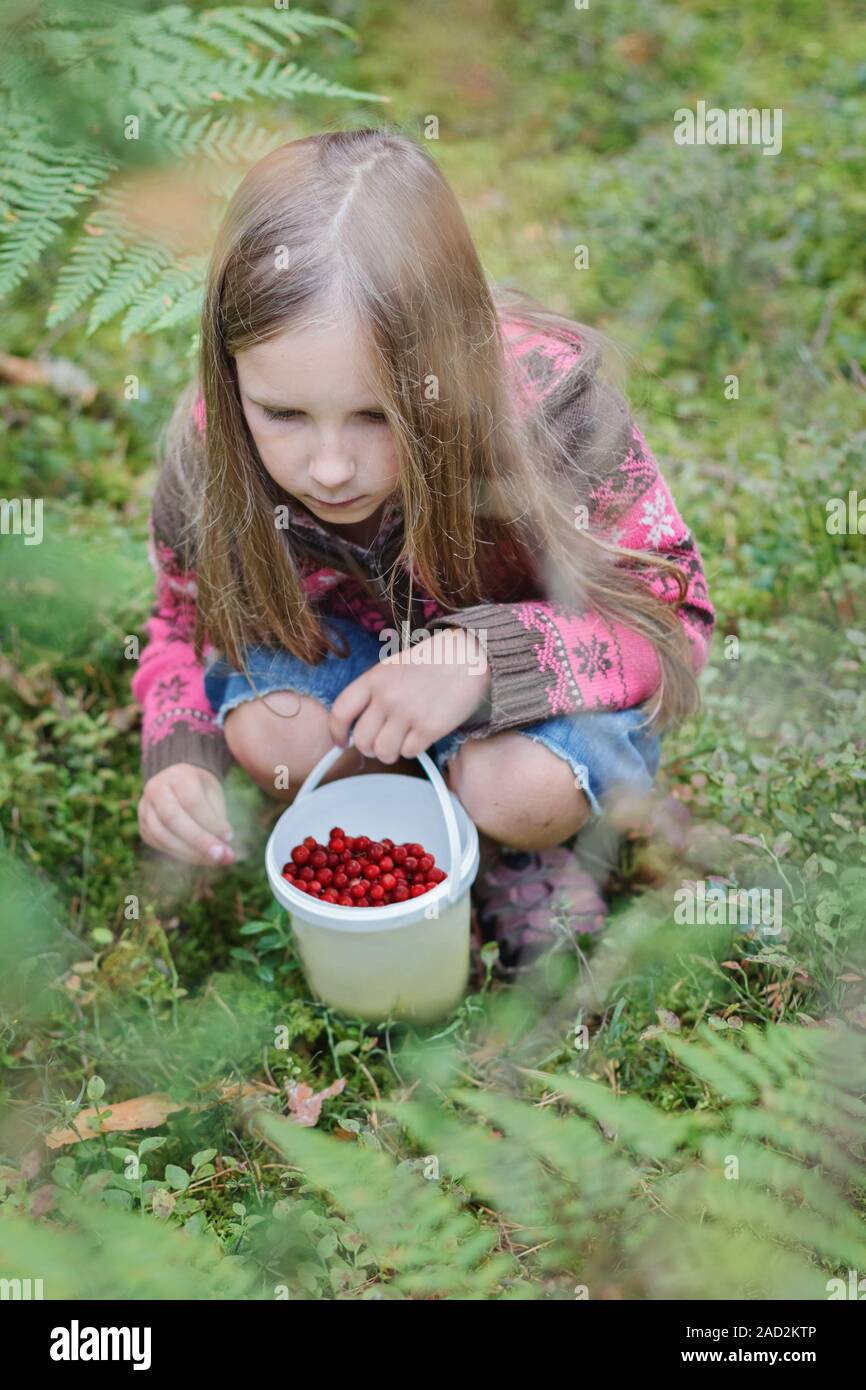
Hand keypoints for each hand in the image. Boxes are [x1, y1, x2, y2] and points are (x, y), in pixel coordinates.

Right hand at [138, 763, 235, 865]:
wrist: (179, 784)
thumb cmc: (202, 790)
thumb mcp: (213, 795)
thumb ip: (217, 820)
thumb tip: (225, 852)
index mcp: (178, 775)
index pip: (192, 801)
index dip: (211, 822)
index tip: (229, 837)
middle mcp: (156, 789)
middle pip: (172, 818)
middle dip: (198, 840)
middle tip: (220, 855)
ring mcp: (145, 808)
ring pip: (161, 834)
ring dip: (189, 852)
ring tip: (213, 860)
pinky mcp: (143, 826)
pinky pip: (158, 844)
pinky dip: (179, 854)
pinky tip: (198, 858)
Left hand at [328, 629, 490, 761]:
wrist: (468, 656)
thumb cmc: (431, 662)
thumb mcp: (393, 666)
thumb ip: (374, 691)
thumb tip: (360, 724)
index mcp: (374, 679)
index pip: (340, 712)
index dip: (336, 732)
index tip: (342, 742)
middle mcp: (387, 697)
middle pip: (362, 740)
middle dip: (369, 748)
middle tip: (381, 744)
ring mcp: (407, 713)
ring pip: (383, 752)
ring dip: (390, 753)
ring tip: (400, 743)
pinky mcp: (429, 728)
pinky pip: (410, 753)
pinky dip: (414, 750)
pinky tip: (421, 736)